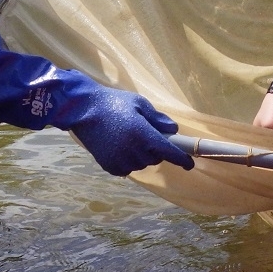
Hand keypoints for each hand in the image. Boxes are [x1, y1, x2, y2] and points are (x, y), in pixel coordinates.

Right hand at [62, 83, 194, 175]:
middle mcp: (132, 150)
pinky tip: (120, 146)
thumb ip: (157, 118)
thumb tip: (173, 130)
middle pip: (155, 158)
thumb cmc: (113, 103)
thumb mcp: (139, 103)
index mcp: (142, 134)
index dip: (181, 159)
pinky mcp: (109, 166)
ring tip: (129, 138)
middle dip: (156, 149)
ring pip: (141, 164)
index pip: (168, 152)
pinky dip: (129, 161)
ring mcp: (120, 160)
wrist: (83, 110)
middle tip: (146, 134)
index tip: (190, 163)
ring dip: (142, 155)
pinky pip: (127, 169)